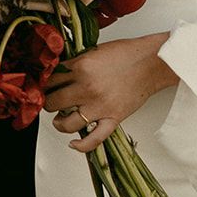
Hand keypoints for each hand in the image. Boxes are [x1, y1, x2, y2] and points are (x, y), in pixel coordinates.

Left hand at [44, 34, 177, 152]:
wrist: (152, 62)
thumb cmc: (127, 54)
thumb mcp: (94, 51)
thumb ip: (76, 63)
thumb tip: (59, 73)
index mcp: (81, 67)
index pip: (51, 80)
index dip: (44, 84)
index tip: (44, 87)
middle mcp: (87, 88)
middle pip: (53, 102)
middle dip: (49, 102)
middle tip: (50, 101)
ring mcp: (99, 106)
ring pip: (66, 123)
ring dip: (59, 123)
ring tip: (59, 119)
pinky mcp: (112, 119)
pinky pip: (93, 139)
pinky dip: (80, 145)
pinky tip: (73, 143)